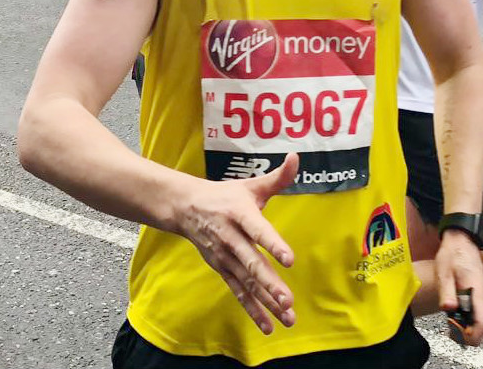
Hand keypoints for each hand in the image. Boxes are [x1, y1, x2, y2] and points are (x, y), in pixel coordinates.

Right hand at [175, 153, 297, 334]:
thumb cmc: (225, 196)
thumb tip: (296, 158)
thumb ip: (278, 177)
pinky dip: (253, 309)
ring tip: (286, 316)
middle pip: (252, 262)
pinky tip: (268, 325)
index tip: (289, 259)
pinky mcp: (222, 270)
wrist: (185, 208)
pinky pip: (239, 291)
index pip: (258, 229)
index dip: (273, 243)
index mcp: (239, 213)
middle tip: (288, 299)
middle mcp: (231, 238)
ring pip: (247, 281)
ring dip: (265, 300)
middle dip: (270, 282)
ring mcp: (225, 257)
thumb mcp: (250, 185)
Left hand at [435, 229, 482, 345]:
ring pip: (481, 320)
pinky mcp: (480, 294)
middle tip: (450, 330)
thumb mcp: (444, 272)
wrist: (463, 239)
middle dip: (468, 334)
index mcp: (478, 292)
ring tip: (450, 321)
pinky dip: (468, 319)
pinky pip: (478, 313)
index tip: (457, 336)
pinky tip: (455, 313)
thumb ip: (447, 292)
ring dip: (468, 327)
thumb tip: (449, 309)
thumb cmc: (453, 254)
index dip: (472, 336)